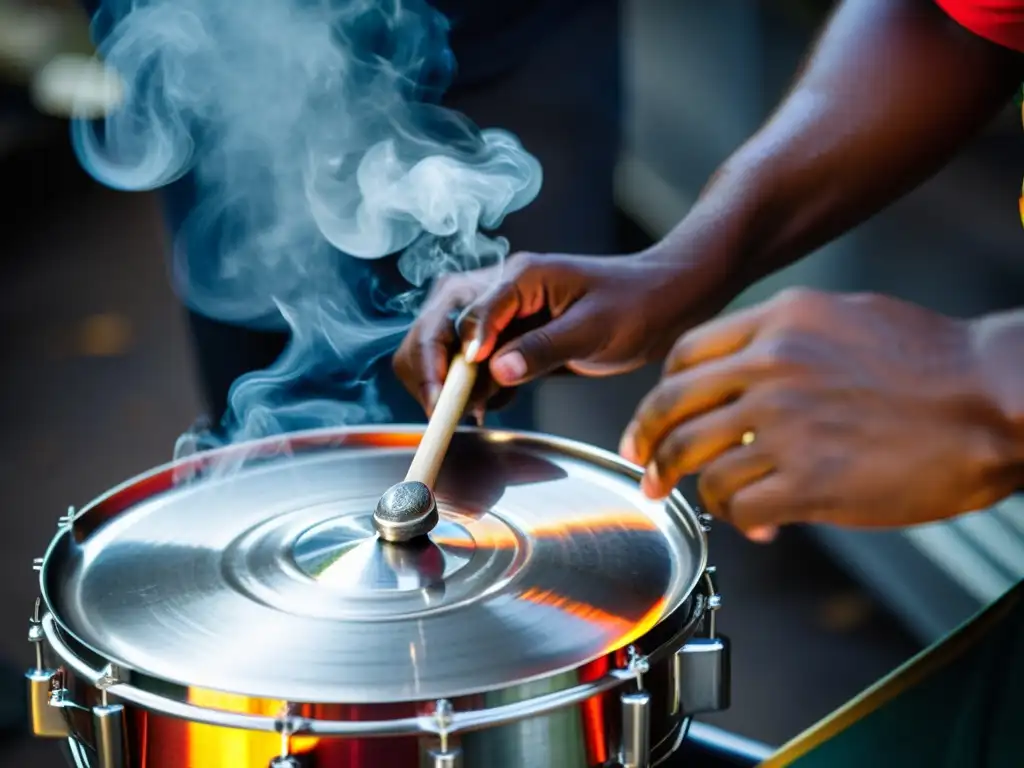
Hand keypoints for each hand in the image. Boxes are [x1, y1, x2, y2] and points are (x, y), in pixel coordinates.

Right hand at [393, 250, 725, 415]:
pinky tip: (487, 407)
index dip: (451, 359)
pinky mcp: (504, 337)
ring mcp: (497, 313)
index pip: (464, 314)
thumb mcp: (594, 329)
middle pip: (434, 325)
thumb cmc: (636, 303)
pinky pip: (467, 365)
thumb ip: (542, 349)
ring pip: (441, 346)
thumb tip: (495, 371)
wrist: (661, 303)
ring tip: (467, 415)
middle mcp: (497, 289)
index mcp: (519, 276)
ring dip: (444, 383)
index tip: (448, 399)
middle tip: (442, 414)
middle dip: (429, 371)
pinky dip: (468, 390)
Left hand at [619, 288, 1021, 534]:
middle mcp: (771, 366)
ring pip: (695, 460)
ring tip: (698, 499)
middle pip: (672, 407)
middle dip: (647, 442)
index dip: (662, 391)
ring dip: (688, 486)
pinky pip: (736, 503)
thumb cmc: (934, 363)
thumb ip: (785, 340)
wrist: (995, 400)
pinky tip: (755, 522)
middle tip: (643, 466)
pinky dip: (735, 518)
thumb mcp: (849, 319)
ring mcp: (785, 422)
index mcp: (780, 321)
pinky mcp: (808, 479)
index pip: (685, 355)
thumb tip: (745, 377)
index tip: (656, 417)